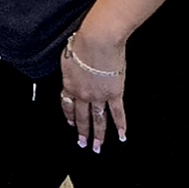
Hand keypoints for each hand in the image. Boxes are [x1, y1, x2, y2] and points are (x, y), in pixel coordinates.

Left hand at [60, 29, 127, 151]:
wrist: (98, 41)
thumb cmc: (84, 41)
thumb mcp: (69, 53)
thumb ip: (71, 63)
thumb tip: (72, 62)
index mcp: (70, 84)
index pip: (67, 104)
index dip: (69, 115)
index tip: (70, 123)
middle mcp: (83, 94)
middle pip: (81, 116)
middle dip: (82, 131)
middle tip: (83, 143)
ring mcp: (99, 96)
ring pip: (98, 119)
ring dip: (98, 134)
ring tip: (98, 146)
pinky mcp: (114, 93)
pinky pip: (117, 112)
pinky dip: (120, 124)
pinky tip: (121, 134)